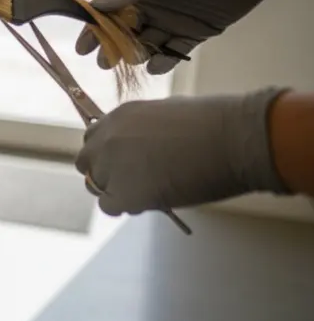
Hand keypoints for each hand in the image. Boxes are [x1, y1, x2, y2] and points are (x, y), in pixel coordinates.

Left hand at [75, 88, 288, 214]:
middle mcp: (107, 139)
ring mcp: (111, 165)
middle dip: (106, 173)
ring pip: (96, 186)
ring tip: (153, 189)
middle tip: (135, 181)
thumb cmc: (215, 124)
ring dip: (118, 191)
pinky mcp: (122, 193)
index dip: (108, 153)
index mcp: (119, 116)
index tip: (125, 163)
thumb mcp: (169, 114)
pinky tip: (153, 200)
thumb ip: (145, 130)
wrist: (234, 138)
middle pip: (87, 163)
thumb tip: (143, 149)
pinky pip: (110, 207)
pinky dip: (128, 206)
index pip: (94, 138)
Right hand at [76, 0, 311, 73]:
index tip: (83, 47)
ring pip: (146, 45)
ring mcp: (171, 21)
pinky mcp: (193, 35)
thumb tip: (97, 4)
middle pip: (123, 33)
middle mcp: (151, 5)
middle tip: (104, 61)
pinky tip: (157, 64)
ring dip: (137, 55)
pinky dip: (164, 61)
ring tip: (134, 59)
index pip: (109, 11)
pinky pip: (173, 53)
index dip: (94, 29)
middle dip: (111, 48)